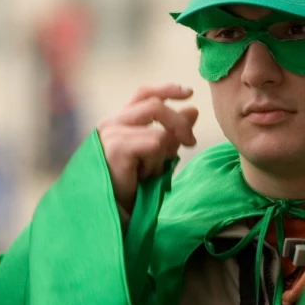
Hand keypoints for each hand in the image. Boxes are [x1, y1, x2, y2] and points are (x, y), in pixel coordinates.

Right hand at [97, 84, 198, 212]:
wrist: (112, 215)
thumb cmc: (132, 188)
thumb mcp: (158, 157)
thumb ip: (173, 133)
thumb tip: (193, 109)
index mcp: (119, 123)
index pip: (143, 94)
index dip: (167, 90)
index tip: (189, 93)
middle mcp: (111, 124)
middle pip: (155, 105)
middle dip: (179, 123)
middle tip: (191, 143)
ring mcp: (111, 134)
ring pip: (159, 132)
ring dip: (162, 157)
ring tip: (147, 174)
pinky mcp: (116, 146)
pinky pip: (155, 145)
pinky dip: (155, 164)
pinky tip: (141, 178)